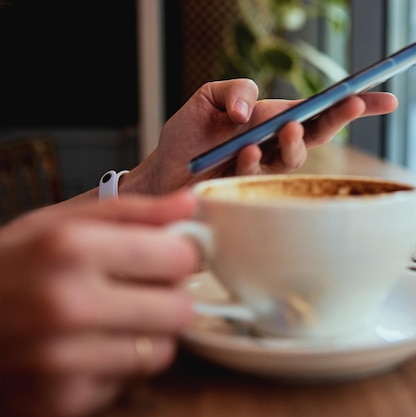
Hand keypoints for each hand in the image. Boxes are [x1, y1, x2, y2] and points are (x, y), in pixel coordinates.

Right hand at [0, 192, 198, 416]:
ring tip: (110, 320)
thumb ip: (131, 211)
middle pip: (180, 309)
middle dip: (167, 297)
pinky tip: (86, 349)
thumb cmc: (8, 268)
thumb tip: (191, 201)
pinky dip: (117, 366)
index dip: (178, 256)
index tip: (164, 257)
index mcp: (72, 249)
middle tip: (139, 291)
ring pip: (162, 351)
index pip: (180, 258)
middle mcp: (67, 306)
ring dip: (147, 335)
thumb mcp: (57, 224)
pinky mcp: (60, 402)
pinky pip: (128, 382)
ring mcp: (62, 361)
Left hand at [127, 78, 397, 193]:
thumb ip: (235, 90)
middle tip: (351, 104)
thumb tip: (251, 112)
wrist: (161, 175)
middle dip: (340, 117)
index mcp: (273, 120)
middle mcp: (275, 145)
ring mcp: (265, 169)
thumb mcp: (207, 97)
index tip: (386, 100)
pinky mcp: (249, 188)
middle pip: (320, 131)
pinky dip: (253, 158)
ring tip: (285, 129)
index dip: (353, 105)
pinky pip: (260, 172)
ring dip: (295, 141)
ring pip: (296, 156)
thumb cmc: (187, 137)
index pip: (319, 110)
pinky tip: (242, 152)